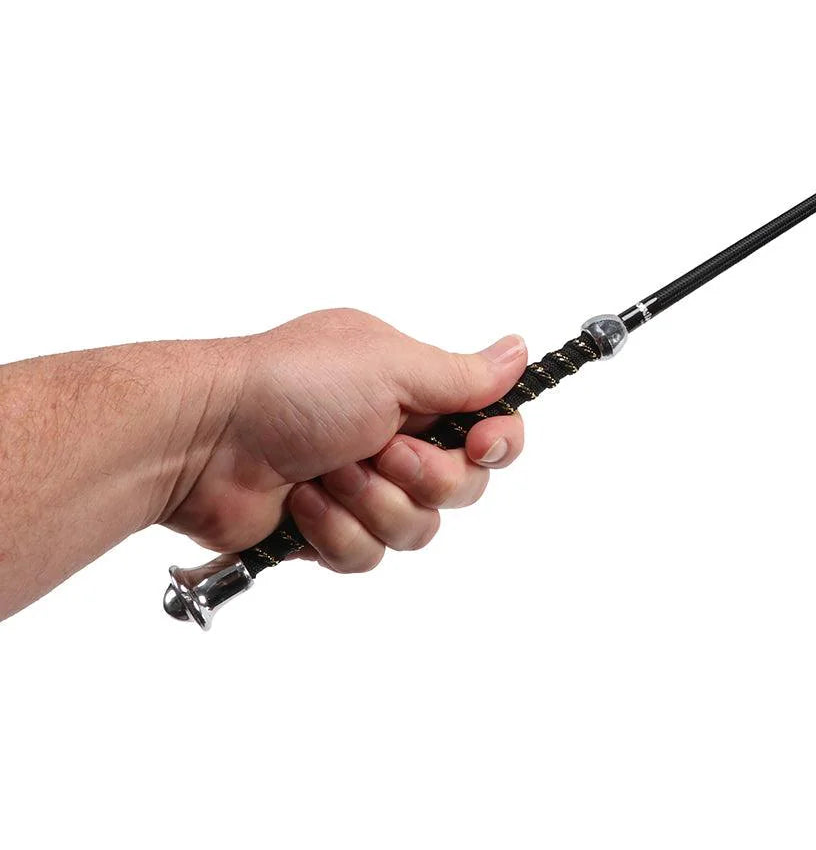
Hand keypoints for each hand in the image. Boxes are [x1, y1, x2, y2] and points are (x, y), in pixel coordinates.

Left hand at [160, 309, 526, 571]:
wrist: (203, 439)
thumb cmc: (290, 386)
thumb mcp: (390, 367)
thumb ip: (462, 376)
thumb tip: (519, 352)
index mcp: (412, 390)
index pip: (488, 426)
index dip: (496, 443)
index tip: (481, 445)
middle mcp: (393, 438)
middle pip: (462, 488)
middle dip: (424, 477)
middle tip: (381, 450)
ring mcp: (361, 488)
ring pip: (417, 530)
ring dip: (371, 502)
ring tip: (326, 472)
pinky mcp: (328, 533)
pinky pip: (367, 555)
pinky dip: (333, 529)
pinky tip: (301, 500)